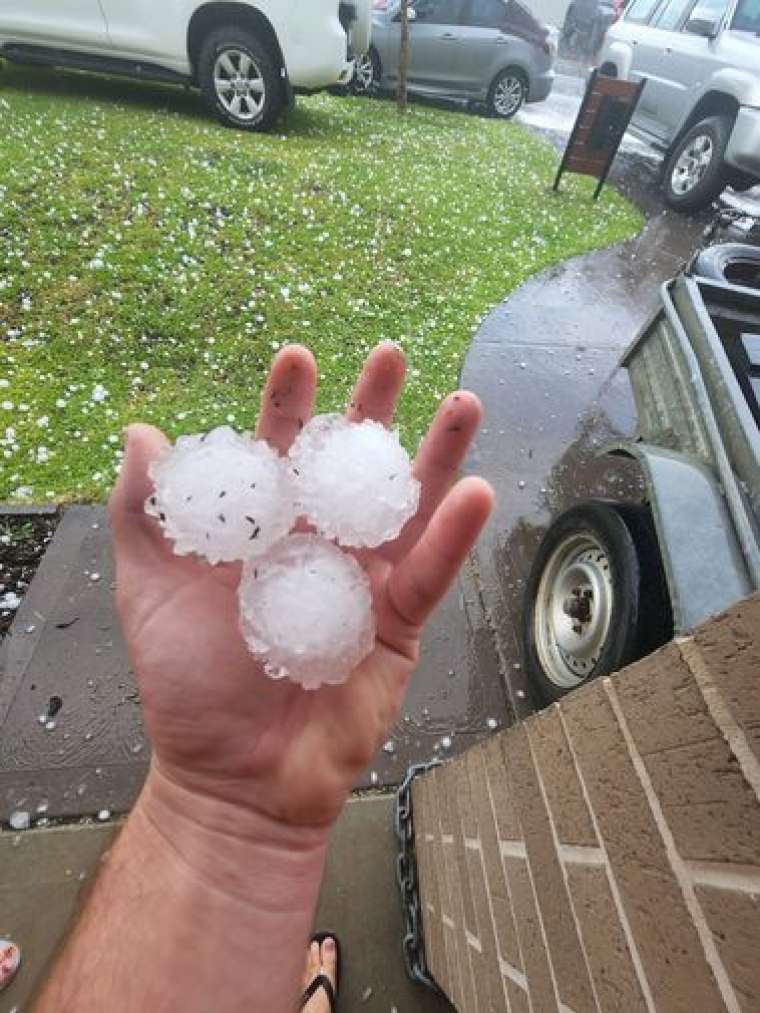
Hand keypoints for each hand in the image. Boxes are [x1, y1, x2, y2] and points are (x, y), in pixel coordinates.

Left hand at [109, 343, 492, 831]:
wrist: (238, 776)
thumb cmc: (190, 687)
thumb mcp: (152, 594)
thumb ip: (148, 516)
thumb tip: (140, 434)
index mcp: (262, 530)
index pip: (278, 453)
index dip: (289, 406)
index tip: (298, 358)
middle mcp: (318, 543)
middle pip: (351, 465)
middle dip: (373, 411)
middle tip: (391, 358)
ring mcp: (363, 581)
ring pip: (404, 507)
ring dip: (436, 456)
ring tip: (463, 402)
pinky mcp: (399, 623)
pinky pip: (430, 573)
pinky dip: (453, 536)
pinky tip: (474, 491)